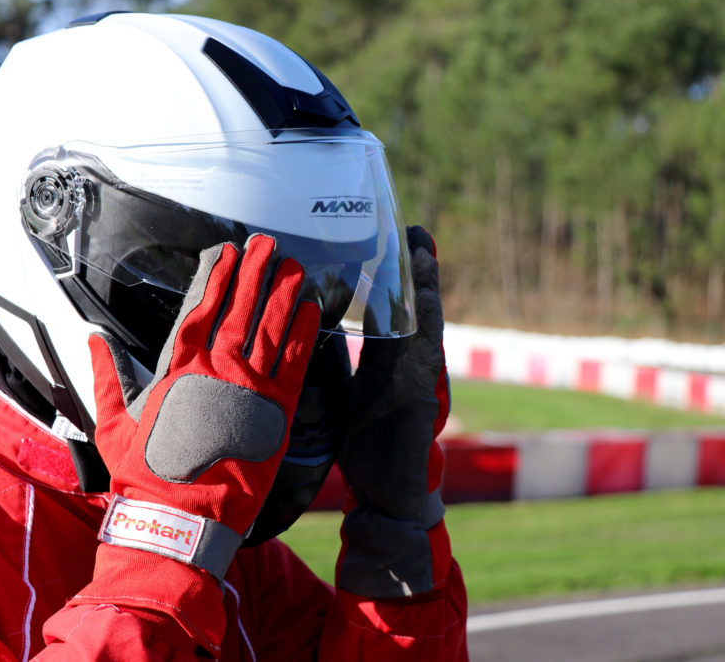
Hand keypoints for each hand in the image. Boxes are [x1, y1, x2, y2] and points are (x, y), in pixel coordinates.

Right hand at [88, 235, 319, 579]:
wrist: (179, 520)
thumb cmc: (144, 474)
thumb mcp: (113, 423)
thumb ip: (108, 377)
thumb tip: (93, 340)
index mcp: (179, 369)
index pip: (201, 309)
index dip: (217, 277)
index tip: (228, 251)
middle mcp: (218, 370)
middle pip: (242, 310)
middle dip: (256, 273)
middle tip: (269, 244)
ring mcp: (250, 390)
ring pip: (273, 330)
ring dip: (285, 295)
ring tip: (296, 268)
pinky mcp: (277, 413)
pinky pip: (296, 365)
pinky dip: (306, 335)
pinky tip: (313, 311)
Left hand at [336, 225, 449, 597]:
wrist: (387, 496)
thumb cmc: (363, 450)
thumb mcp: (338, 401)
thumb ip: (327, 370)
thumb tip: (294, 342)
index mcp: (379, 363)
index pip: (380, 310)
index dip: (378, 277)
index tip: (373, 242)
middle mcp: (400, 362)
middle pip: (406, 305)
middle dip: (409, 268)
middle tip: (408, 227)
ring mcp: (417, 374)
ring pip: (423, 319)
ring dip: (425, 283)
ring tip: (422, 246)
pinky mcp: (426, 390)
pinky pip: (430, 348)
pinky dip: (430, 319)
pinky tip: (427, 294)